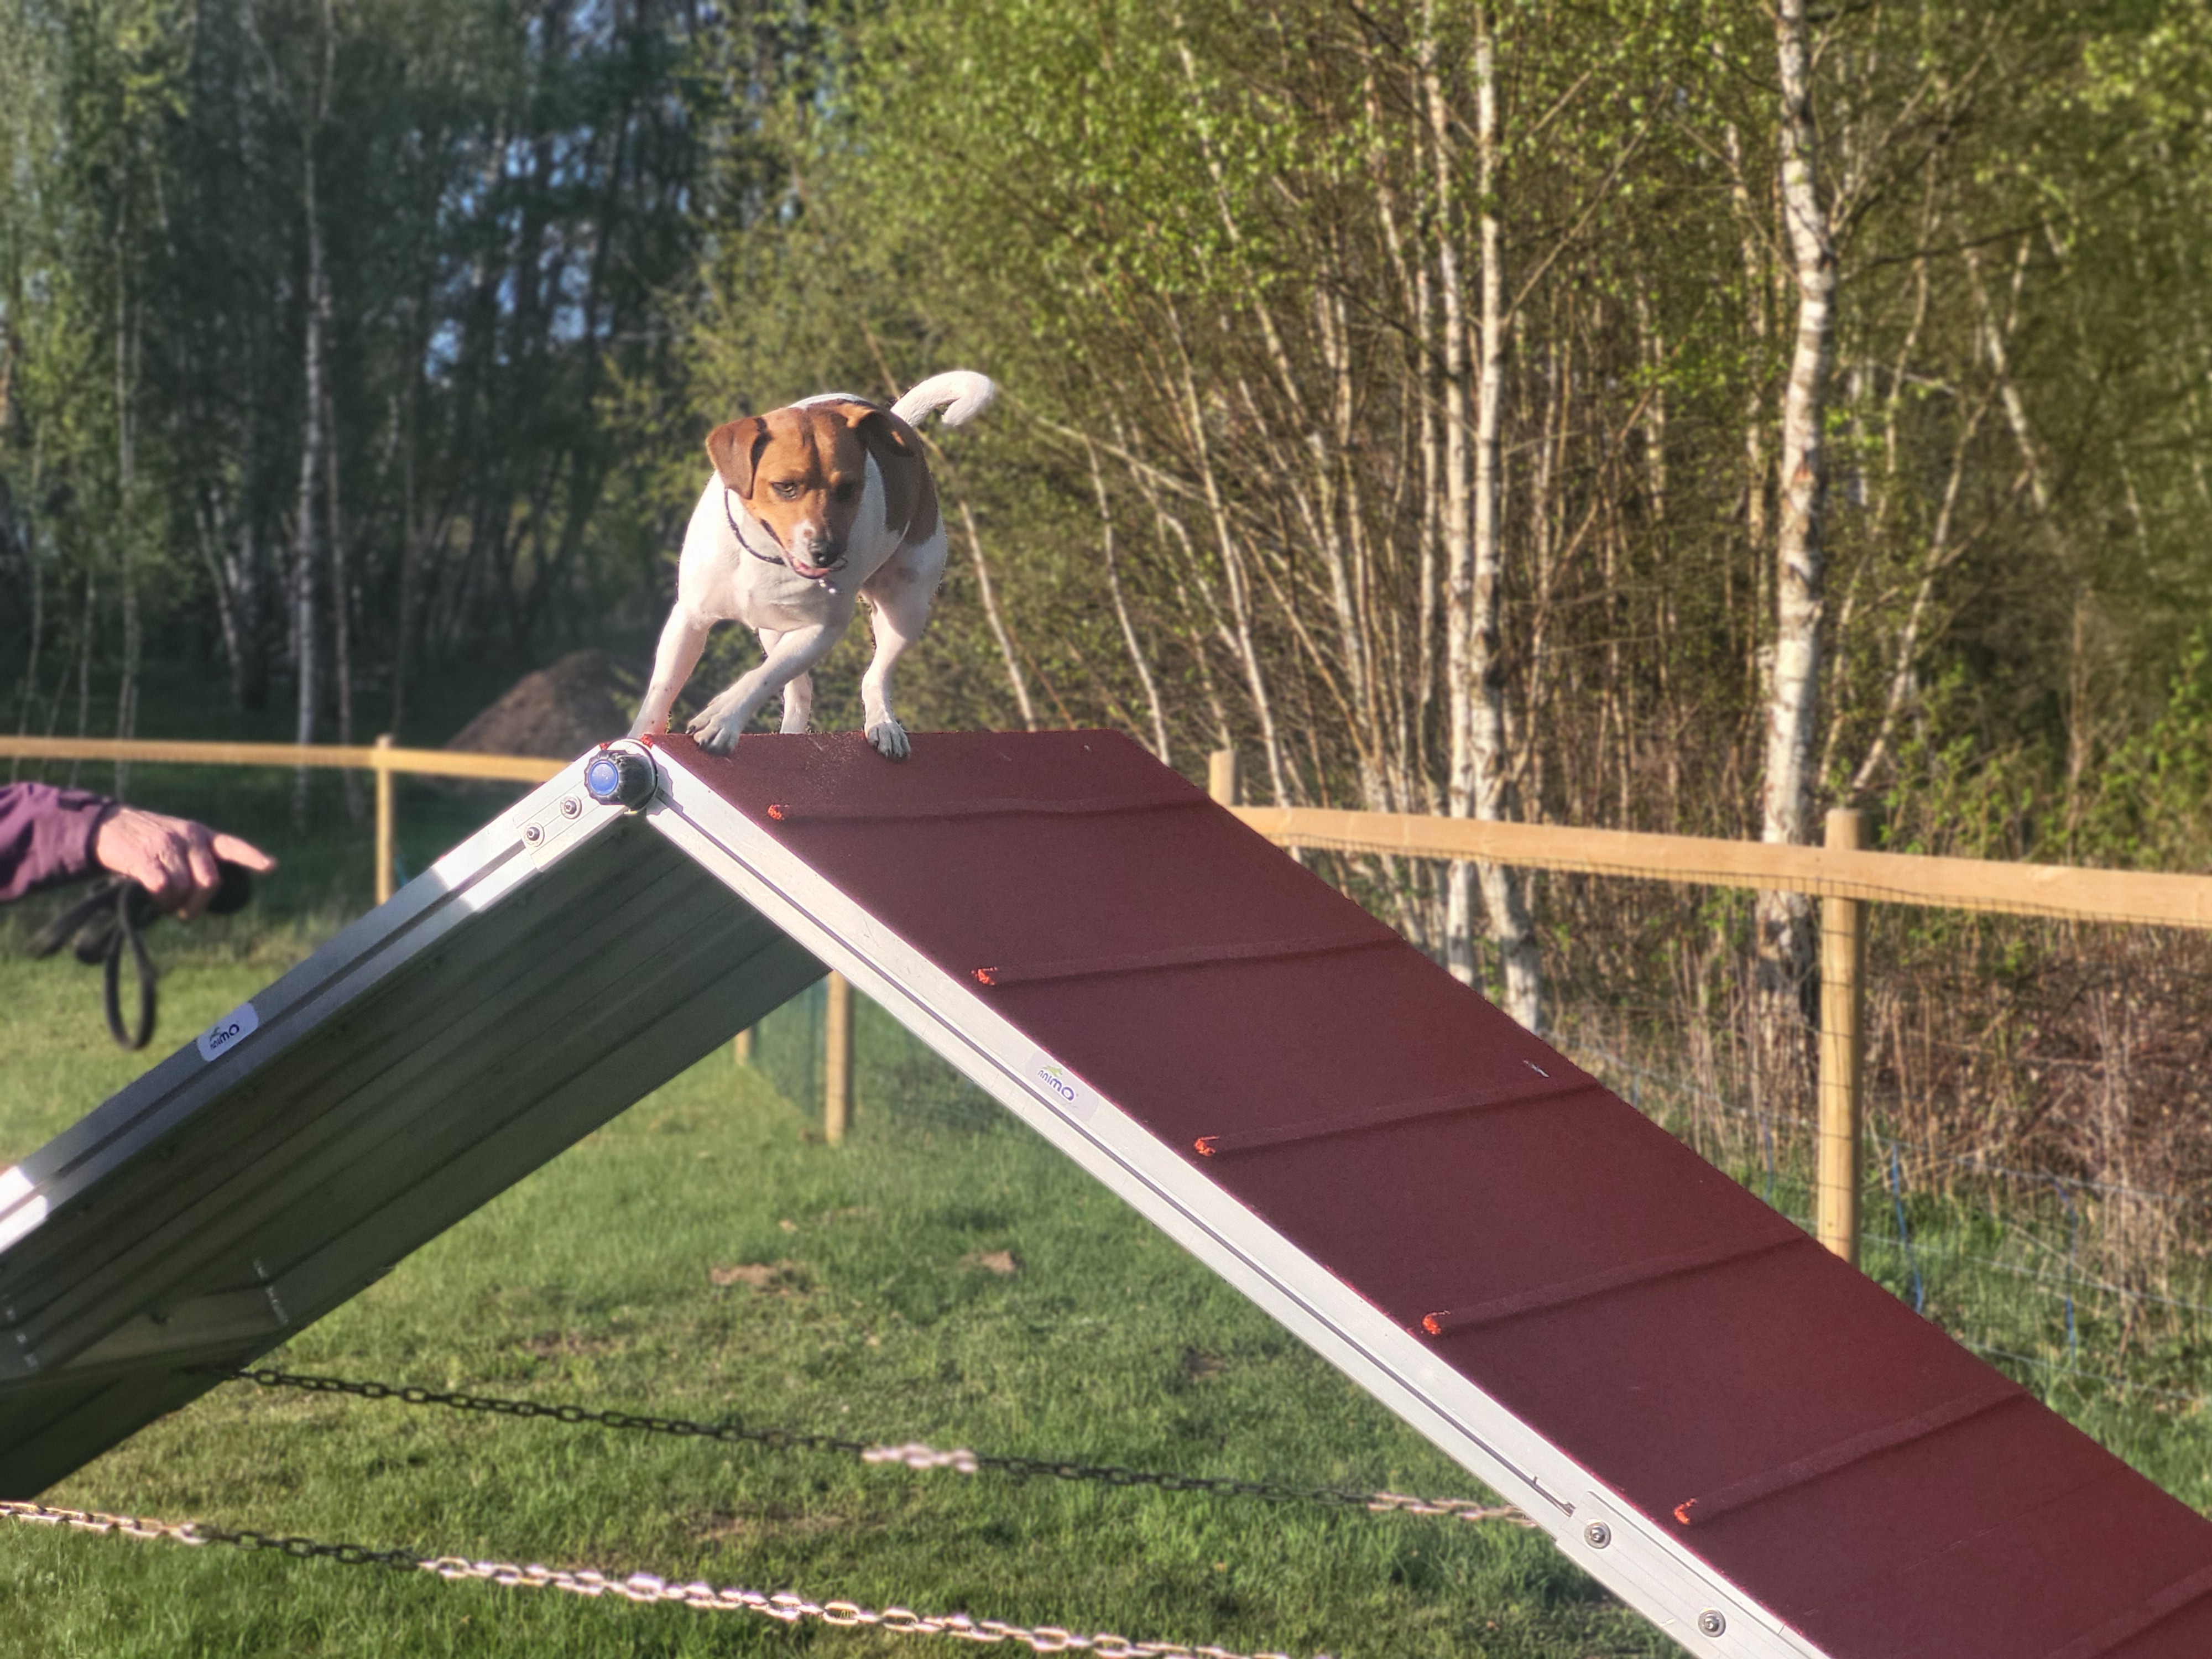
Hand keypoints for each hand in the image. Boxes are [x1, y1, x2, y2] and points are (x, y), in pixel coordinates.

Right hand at [92, 807, 276, 918]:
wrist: (105, 824)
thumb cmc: (144, 839)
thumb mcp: (175, 838)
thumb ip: (194, 858)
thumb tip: (205, 893)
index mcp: (200, 833)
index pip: (231, 845)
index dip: (251, 857)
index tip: (270, 866)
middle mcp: (189, 838)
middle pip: (209, 881)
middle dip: (199, 904)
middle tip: (185, 914)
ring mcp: (167, 846)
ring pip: (184, 888)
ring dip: (174, 904)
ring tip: (163, 903)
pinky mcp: (144, 857)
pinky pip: (162, 887)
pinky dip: (160, 899)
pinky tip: (153, 898)